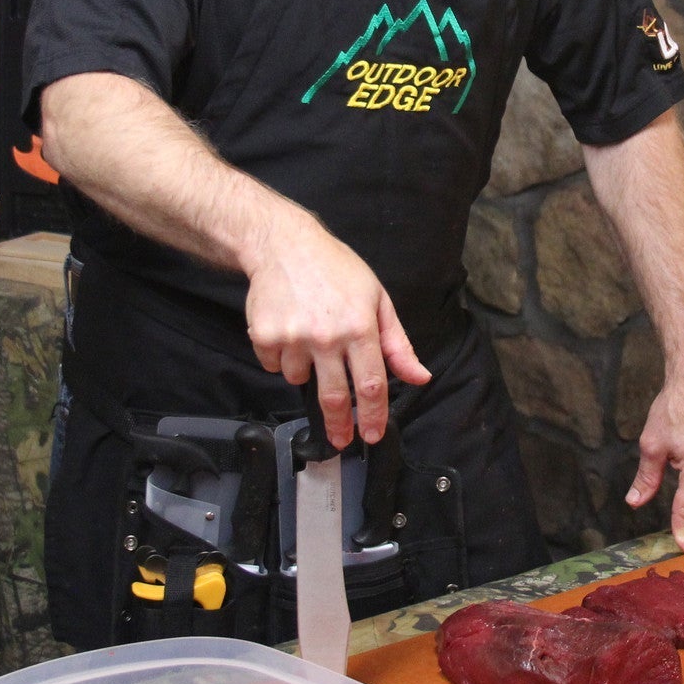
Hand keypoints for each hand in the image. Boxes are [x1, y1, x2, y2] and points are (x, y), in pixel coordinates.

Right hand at [244, 212, 431, 446]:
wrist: (284, 244)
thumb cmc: (336, 269)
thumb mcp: (377, 299)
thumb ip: (398, 344)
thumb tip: (420, 377)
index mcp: (360, 328)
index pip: (372, 385)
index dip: (374, 416)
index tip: (372, 435)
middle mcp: (327, 336)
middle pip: (335, 397)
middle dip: (339, 425)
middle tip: (341, 439)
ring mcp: (293, 337)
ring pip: (300, 380)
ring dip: (307, 373)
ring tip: (309, 340)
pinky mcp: (264, 336)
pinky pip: (274, 366)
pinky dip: (281, 358)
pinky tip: (288, 331)